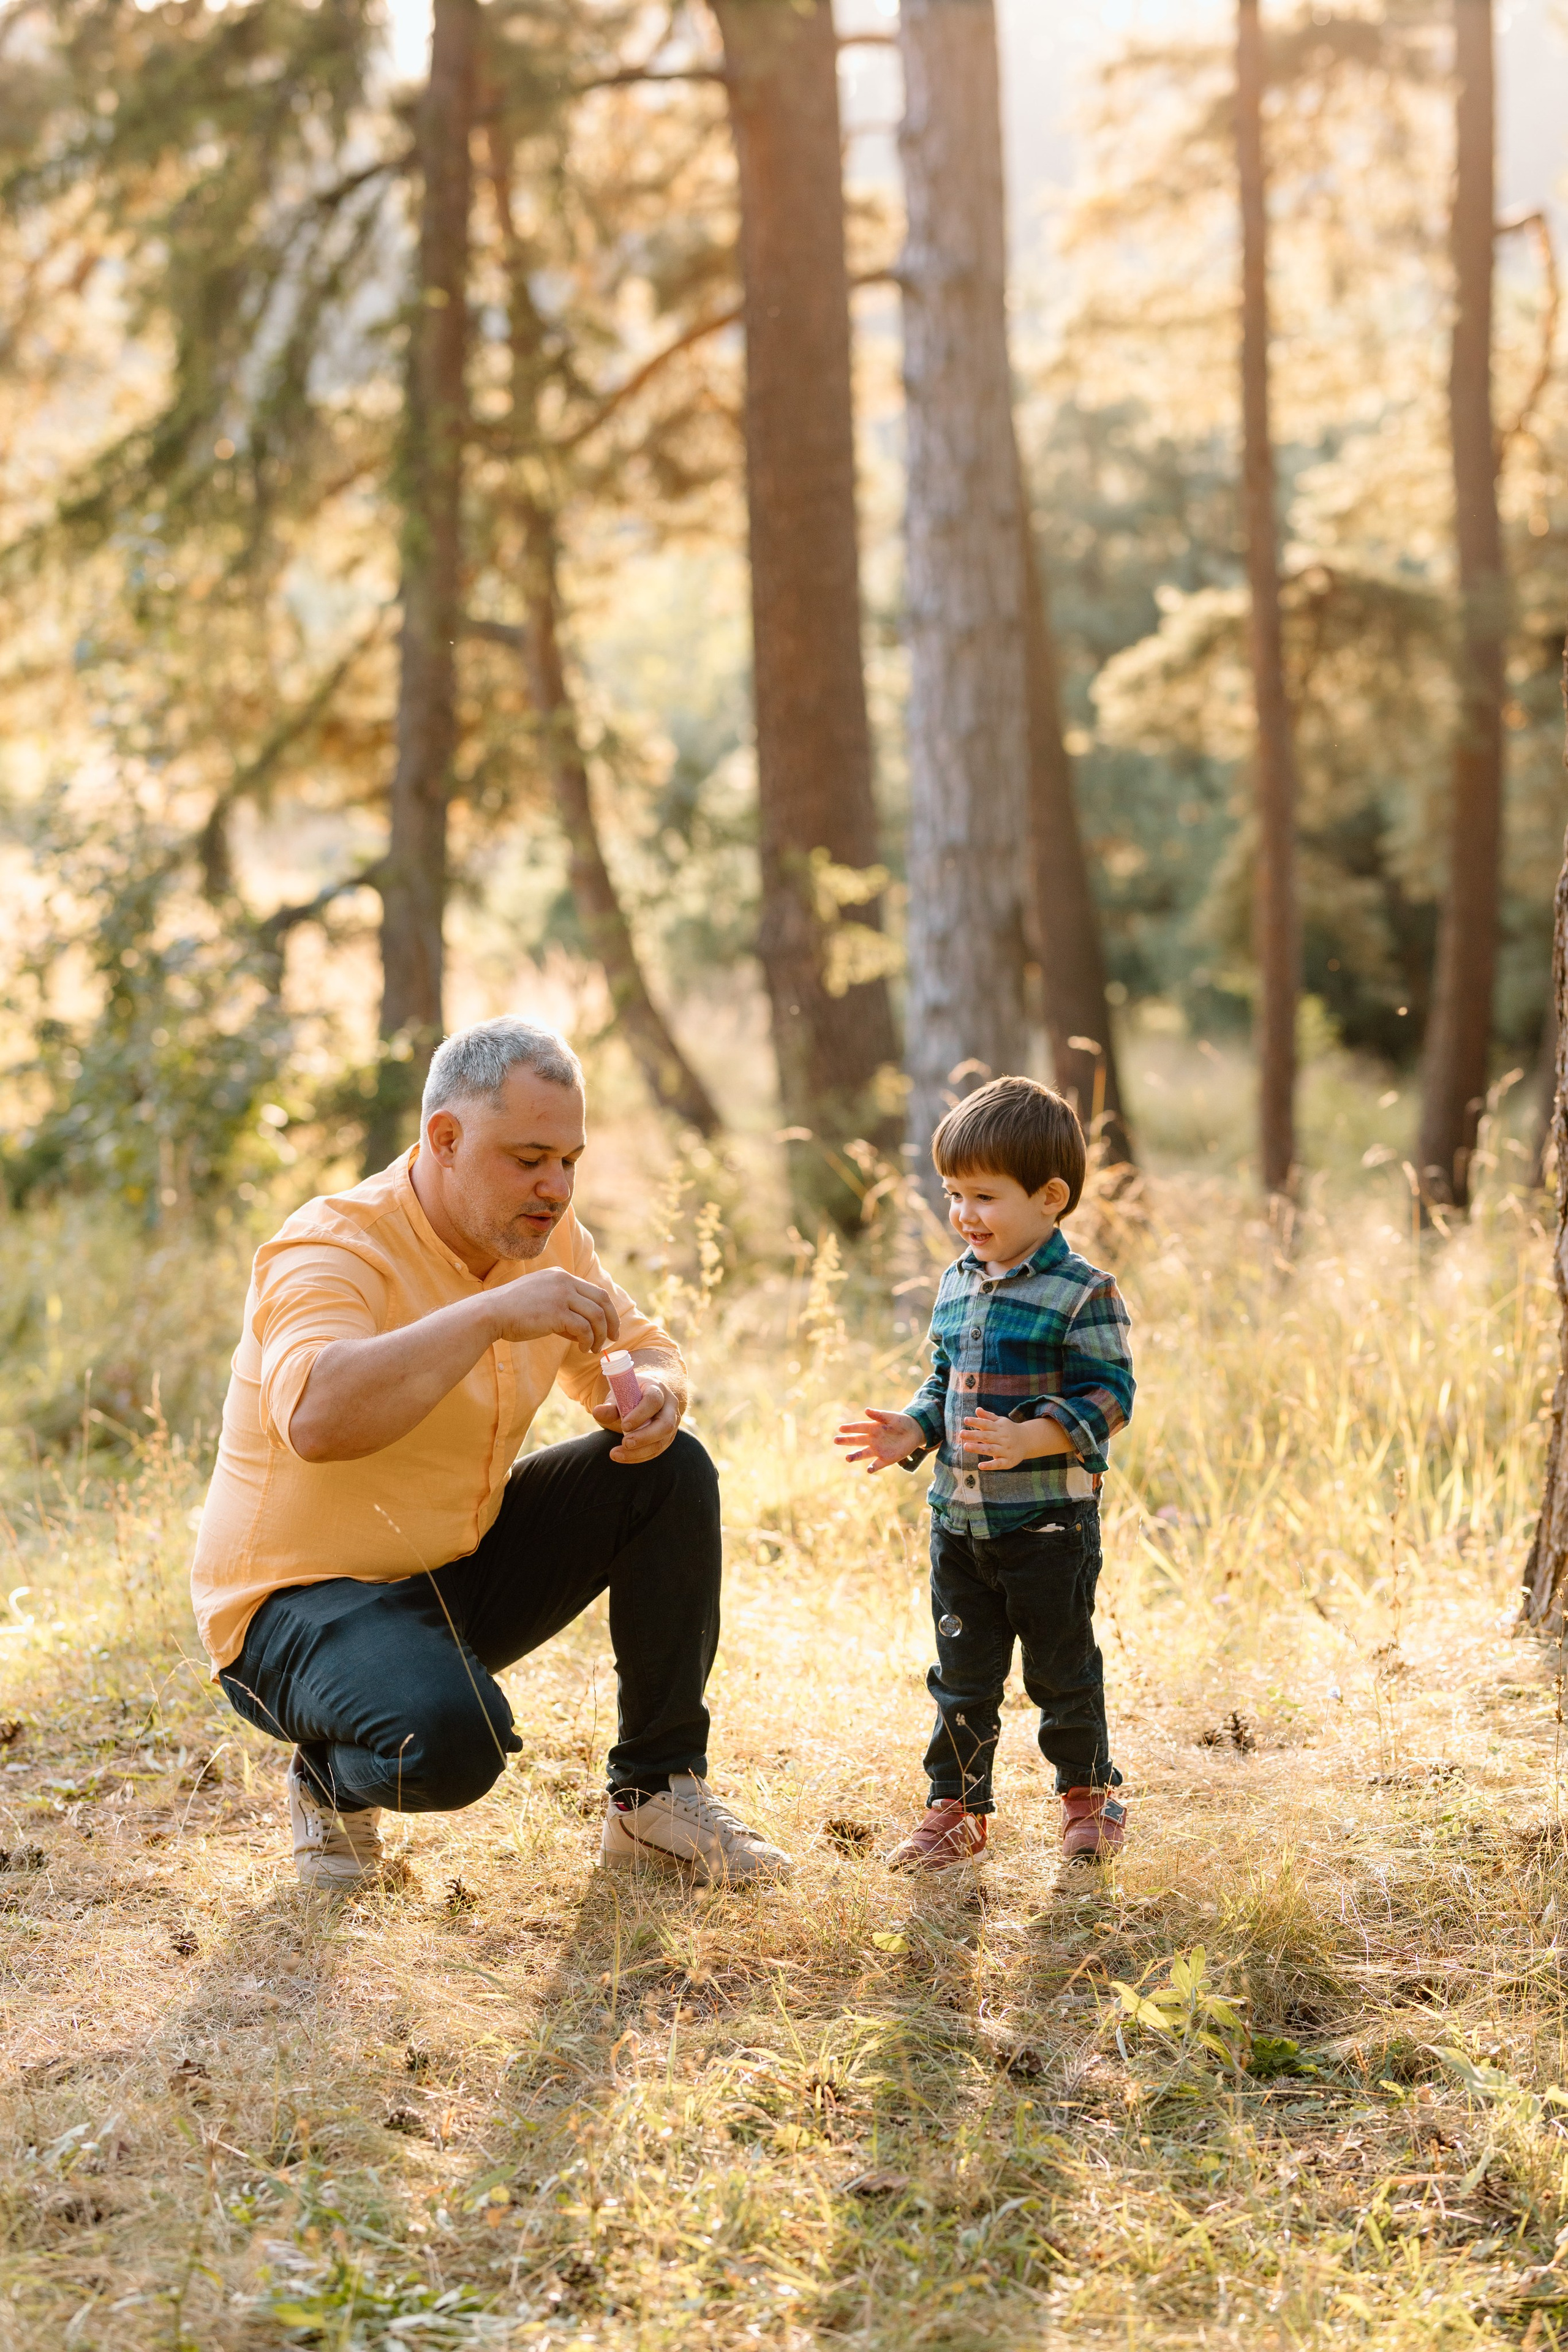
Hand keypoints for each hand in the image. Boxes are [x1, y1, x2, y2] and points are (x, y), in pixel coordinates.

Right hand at [488, 1268, 619, 1352]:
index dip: (606, 1310)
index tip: (609, 1327)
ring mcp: (561, 1295)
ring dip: (600, 1335)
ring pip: (596, 1315)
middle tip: (614, 1338)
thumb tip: (583, 1331)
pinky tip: (582, 1348)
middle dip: (612, 1321)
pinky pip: (584, 1328)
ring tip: (594, 1349)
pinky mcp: (557, 1312)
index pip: (594, 1291)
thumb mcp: (541, 1301)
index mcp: (560, 1276)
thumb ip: (562, 1309)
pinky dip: (588, 1340)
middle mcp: (564, 1281)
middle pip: (602, 1300)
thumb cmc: (512, 1311)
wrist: (491, 1313)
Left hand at [592, 1377, 680, 1463]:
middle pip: (665, 1424)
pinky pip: (656, 1450)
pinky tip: (624, 1457)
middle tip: (625, 1443)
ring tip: (617, 1454)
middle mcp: (669, 1407)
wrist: (648, 1395)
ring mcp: (672, 1423)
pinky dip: (639, 1456)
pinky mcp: (667, 1437)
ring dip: (639, 1452)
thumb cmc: (632, 1394)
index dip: (640, 1414)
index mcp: (657, 1390)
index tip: (624, 1425)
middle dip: (644, 1437)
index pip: (654, 1401)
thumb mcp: (621, 1395)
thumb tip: (597, 1412)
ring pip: (661, 1441)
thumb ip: (610, 1405)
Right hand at [835, 1407, 923, 1473]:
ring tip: (847, 1458)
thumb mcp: (891, 1416)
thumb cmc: (902, 1422)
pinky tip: (869, 1470)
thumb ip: (879, 1415)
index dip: (850, 1428)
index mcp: (873, 1428)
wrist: (915, 1432)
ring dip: (855, 1456)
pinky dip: (873, 1467)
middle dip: (847, 1441)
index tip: (841, 1428)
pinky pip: (877, 1464)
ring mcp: (879, 1450)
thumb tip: (866, 1410)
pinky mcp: (886, 1459)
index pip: (859, 1428)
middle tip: (836, 1440)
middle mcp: (873, 1439)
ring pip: (863, 1454)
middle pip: (857, 1441)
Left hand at [961, 1407, 1077, 1470]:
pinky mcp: (1008, 1461)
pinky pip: (998, 1464)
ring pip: (991, 1449)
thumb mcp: (1001, 1422)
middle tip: (961, 1433)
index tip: (966, 1420)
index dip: (976, 1422)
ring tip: (966, 1446)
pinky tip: (980, 1466)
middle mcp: (1003, 1438)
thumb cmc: (1009, 1430)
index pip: (987, 1424)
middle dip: (974, 1435)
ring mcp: (1006, 1450)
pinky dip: (990, 1465)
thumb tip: (977, 1410)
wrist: (1028, 1441)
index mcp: (1000, 1428)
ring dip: (978, 1448)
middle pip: (986, 1436)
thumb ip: (988, 1417)